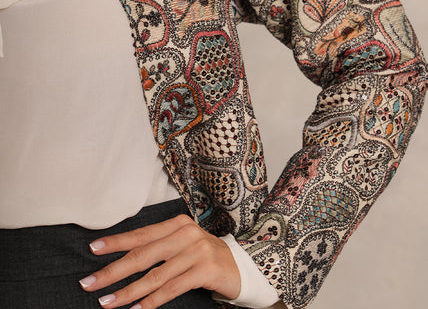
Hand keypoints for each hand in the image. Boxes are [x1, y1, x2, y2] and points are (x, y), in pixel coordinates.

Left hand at [79, 214, 240, 308]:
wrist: (239, 267)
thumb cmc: (203, 257)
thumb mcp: (182, 245)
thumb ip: (158, 247)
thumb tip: (122, 260)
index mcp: (177, 223)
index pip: (141, 234)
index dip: (116, 242)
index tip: (93, 249)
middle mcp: (186, 233)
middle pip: (143, 254)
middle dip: (113, 270)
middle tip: (89, 282)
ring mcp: (197, 250)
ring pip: (155, 275)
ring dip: (127, 291)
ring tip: (107, 302)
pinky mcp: (206, 269)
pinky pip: (172, 288)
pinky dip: (152, 301)